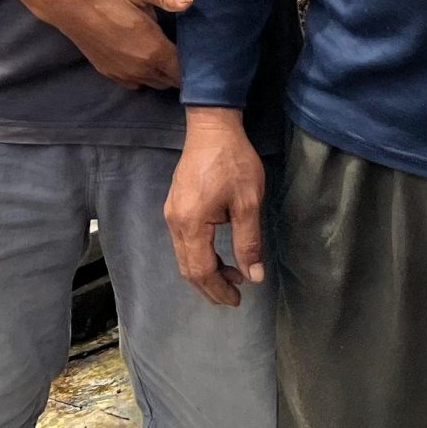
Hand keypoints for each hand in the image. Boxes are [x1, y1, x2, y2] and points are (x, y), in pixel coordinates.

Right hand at [35, 0, 190, 90]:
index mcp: (153, 49)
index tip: (198, 49)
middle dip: (180, 69)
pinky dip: (143, 74)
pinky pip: (135, 82)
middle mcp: (140, 68)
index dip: (194, 63)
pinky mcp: (107, 72)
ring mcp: (122, 72)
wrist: (63, 0)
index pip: (184, 70)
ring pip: (153, 82)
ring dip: (161, 72)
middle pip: (171, 80)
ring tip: (164, 52)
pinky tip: (141, 55)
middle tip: (183, 47)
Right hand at [165, 108, 268, 306]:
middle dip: (210, 287)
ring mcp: (172, 213)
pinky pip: (183, 243)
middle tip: (234, 297)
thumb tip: (254, 276)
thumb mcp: (248, 203)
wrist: (212, 127)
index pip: (201, 270)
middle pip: (188, 268)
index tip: (238, 300)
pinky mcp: (175, 206)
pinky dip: (200, 257)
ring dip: (206, 272)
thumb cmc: (233, 163)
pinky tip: (219, 256)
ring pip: (184, 257)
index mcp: (191, 224)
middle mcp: (175, 222)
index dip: (219, 289)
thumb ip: (249, 242)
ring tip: (232, 277)